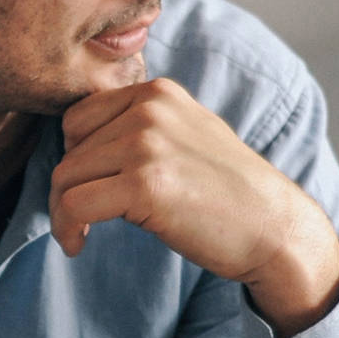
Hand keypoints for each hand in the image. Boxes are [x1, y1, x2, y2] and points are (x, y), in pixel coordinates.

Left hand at [50, 78, 338, 337]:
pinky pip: (73, 204)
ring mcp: (146, 145)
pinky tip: (78, 245)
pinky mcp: (144, 185)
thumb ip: (139, 128)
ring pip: (65, 176)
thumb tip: (75, 144)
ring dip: (63, 211)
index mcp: (157, 93)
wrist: (275, 228)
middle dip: (68, 188)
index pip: (78, 117)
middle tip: (83, 219)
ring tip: (80, 233)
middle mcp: (149, 110)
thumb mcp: (185, 136)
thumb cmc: (227, 192)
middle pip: (68, 148)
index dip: (75, 157)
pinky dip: (67, 228)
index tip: (87, 187)